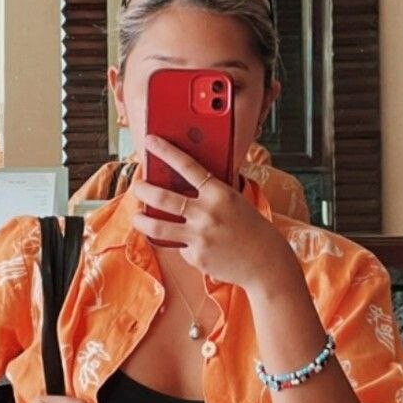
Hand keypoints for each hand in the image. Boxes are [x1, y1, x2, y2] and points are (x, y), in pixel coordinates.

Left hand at [131, 134, 295, 290]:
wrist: (265, 262)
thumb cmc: (249, 227)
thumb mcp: (234, 201)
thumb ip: (209, 193)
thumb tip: (178, 185)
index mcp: (219, 193)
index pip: (186, 165)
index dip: (165, 151)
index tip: (149, 140)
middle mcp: (207, 213)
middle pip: (162, 197)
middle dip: (143, 189)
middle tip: (138, 187)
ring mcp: (199, 237)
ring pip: (157, 227)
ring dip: (141, 220)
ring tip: (137, 217)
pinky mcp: (196, 257)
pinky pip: (179, 246)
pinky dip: (181, 244)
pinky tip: (193, 244)